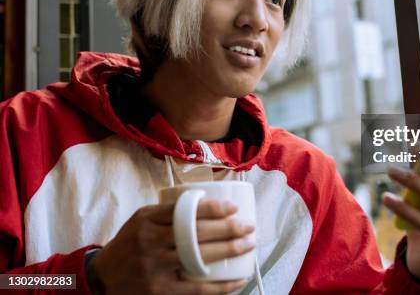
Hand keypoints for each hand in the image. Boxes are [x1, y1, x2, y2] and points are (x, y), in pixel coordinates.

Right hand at [90, 200, 255, 294]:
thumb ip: (169, 211)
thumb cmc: (131, 243)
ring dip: (229, 251)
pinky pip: (196, 289)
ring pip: (198, 257)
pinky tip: (237, 280)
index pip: (184, 209)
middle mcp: (149, 241)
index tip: (233, 208)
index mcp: (147, 219)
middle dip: (228, 229)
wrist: (103, 276)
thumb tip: (210, 201)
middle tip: (248, 226)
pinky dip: (220, 286)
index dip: (212, 208)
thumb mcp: (142, 219)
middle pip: (195, 233)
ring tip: (248, 245)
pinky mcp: (159, 291)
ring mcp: (154, 267)